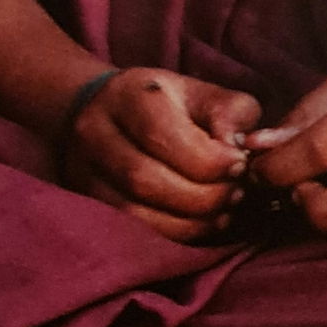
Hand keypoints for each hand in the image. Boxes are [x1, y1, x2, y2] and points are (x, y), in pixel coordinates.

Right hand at [60, 69, 261, 244]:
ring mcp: (86, 173)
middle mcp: (96, 134)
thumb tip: (239, 147)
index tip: (239, 163)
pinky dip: (177, 234)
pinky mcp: (92, 204)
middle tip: (235, 192)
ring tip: (223, 209)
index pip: (160, 133)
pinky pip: (135, 230)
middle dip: (202, 194)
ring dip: (191, 220)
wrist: (102, 110)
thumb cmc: (161, 102)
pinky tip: (203, 223)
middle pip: (145, 179)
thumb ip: (227, 111)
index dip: (206, 158)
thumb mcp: (196, 92)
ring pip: (137, 212)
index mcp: (127, 95)